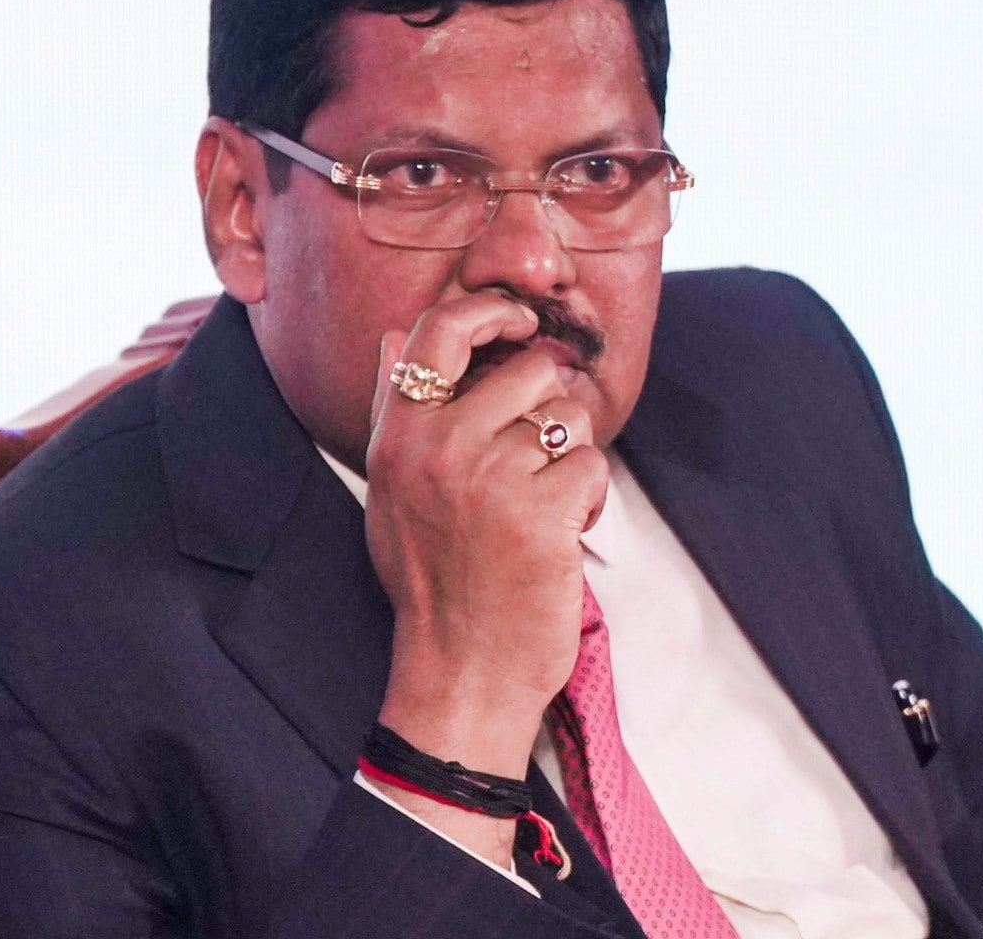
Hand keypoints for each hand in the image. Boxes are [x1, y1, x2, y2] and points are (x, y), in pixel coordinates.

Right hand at [365, 292, 608, 786]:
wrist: (461, 673)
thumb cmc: (433, 581)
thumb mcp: (390, 491)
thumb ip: (394, 409)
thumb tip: (390, 335)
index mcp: (399, 436)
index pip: (438, 328)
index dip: (490, 310)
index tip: (519, 322)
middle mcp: (438, 448)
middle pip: (532, 370)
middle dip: (549, 412)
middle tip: (533, 467)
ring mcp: (489, 479)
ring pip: (569, 417)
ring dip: (570, 459)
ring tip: (540, 507)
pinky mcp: (540, 514)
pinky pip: (592, 467)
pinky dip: (588, 502)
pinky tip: (558, 537)